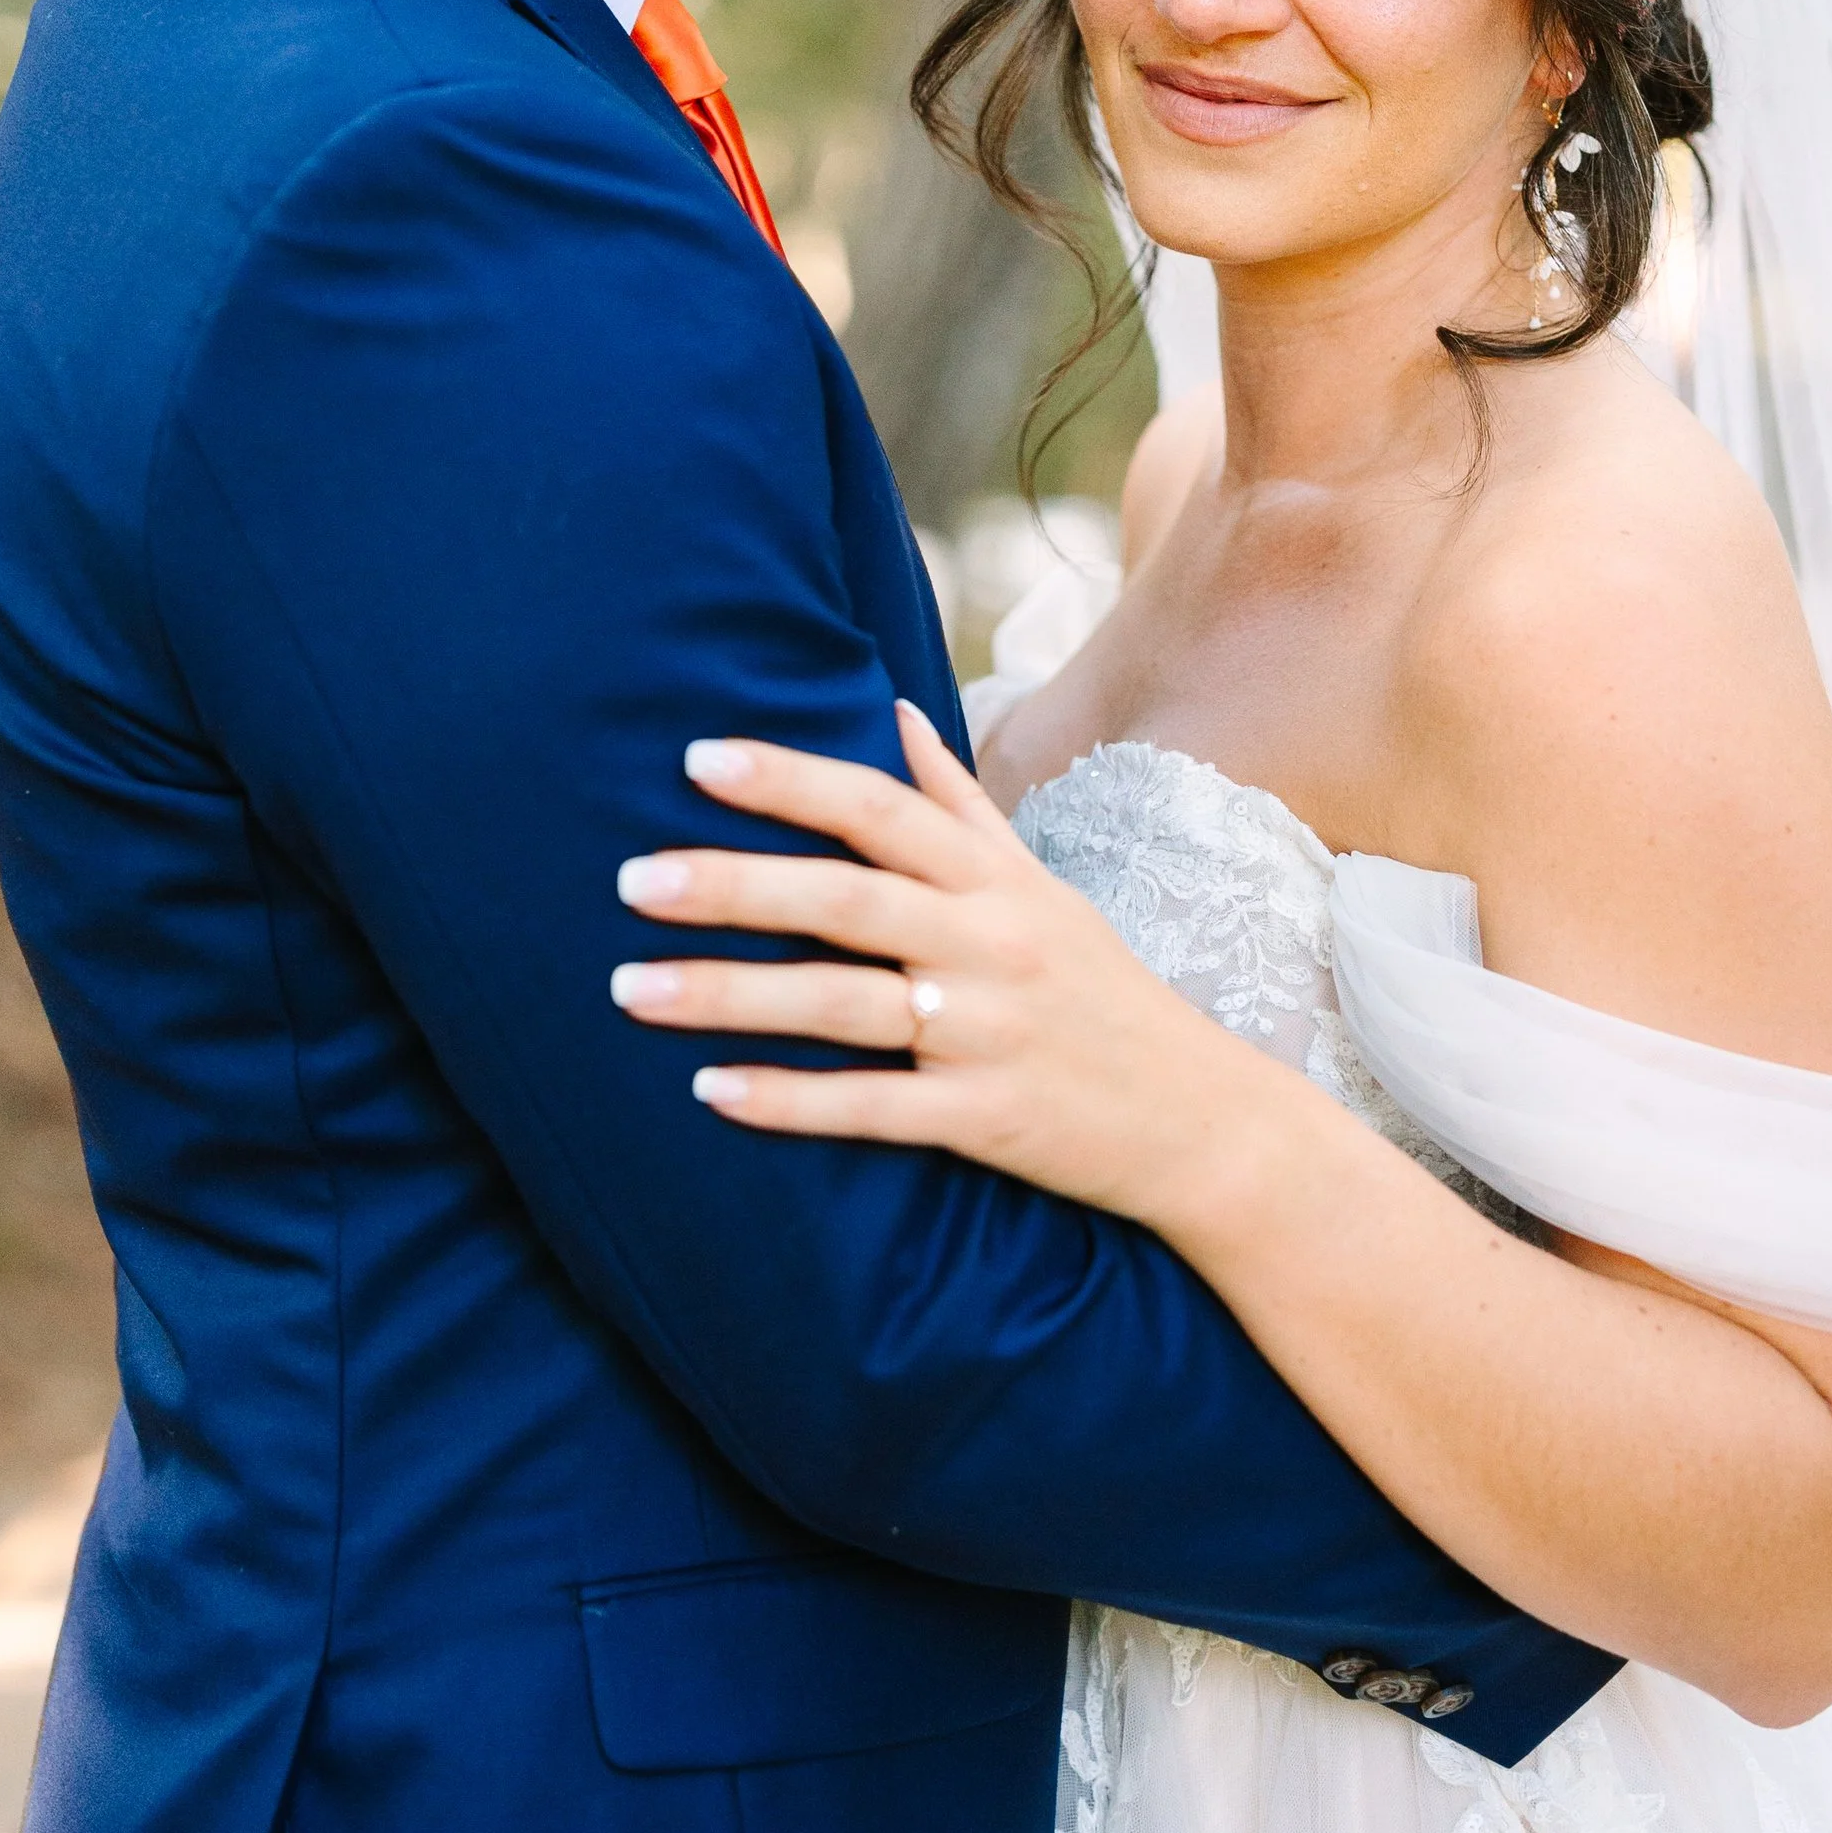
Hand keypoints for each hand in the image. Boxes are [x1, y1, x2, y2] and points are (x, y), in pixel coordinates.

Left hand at [611, 702, 1254, 1228]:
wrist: (1203, 1120)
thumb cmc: (1101, 992)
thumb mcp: (1042, 888)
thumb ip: (960, 805)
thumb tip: (896, 712)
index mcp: (996, 882)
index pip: (883, 810)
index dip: (792, 780)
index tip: (697, 757)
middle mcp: (992, 945)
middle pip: (848, 900)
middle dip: (734, 885)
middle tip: (628, 878)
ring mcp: (990, 1034)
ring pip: (845, 1005)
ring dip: (731, 995)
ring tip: (628, 989)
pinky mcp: (988, 1120)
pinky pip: (876, 1108)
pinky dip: (791, 1101)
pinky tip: (709, 1090)